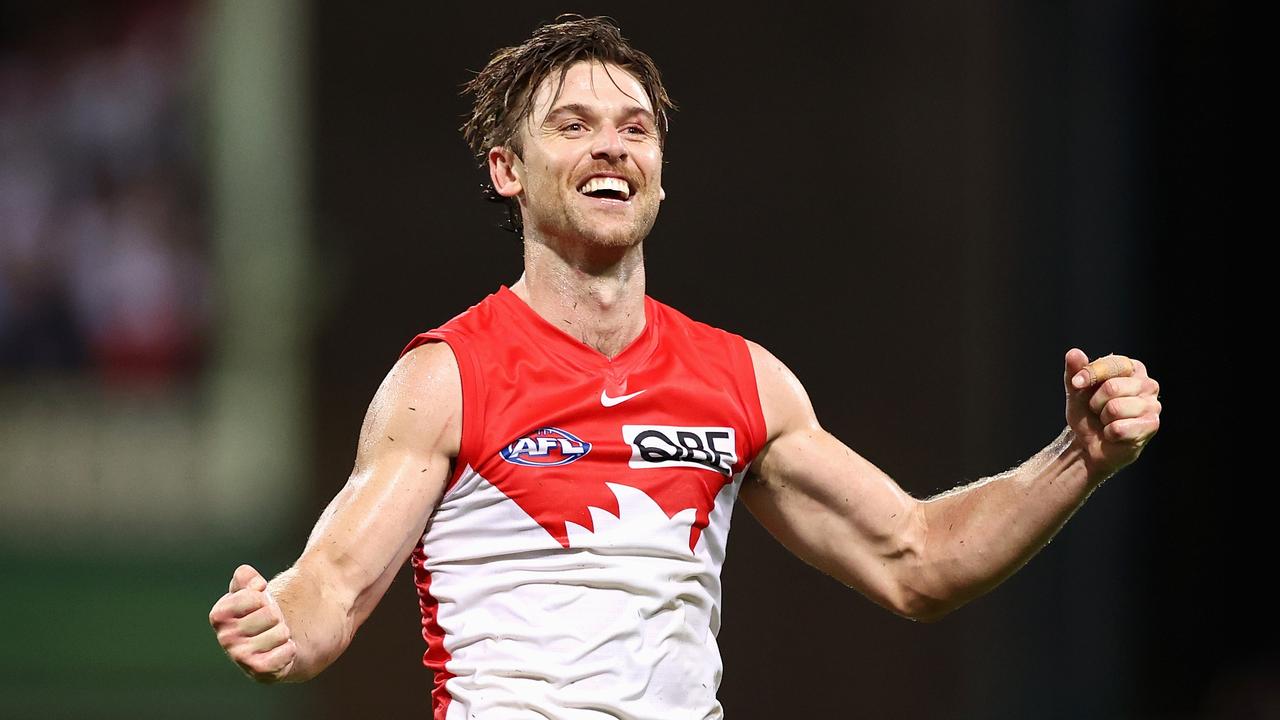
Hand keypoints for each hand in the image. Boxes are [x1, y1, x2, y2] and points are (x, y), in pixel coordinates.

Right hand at [208, 564, 296, 682]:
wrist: (276, 639)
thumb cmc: (261, 610)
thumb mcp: (251, 587)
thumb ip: (246, 576)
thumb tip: (257, 584)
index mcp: (220, 614)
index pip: (253, 597)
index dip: (264, 597)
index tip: (261, 602)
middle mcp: (226, 637)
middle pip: (270, 615)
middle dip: (277, 615)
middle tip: (271, 621)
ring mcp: (240, 656)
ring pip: (280, 634)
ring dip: (284, 632)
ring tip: (277, 634)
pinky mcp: (258, 671)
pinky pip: (283, 654)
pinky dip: (289, 649)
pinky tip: (283, 649)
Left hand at [1064, 348, 1160, 479]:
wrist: (1088, 443)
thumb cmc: (1087, 413)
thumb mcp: (1076, 389)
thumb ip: (1075, 369)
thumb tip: (1074, 352)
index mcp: (1132, 368)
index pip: (1111, 364)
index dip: (1089, 375)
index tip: (1077, 383)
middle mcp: (1148, 384)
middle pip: (1112, 387)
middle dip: (1096, 402)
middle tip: (1098, 410)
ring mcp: (1153, 406)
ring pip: (1115, 408)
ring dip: (1103, 418)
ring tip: (1108, 421)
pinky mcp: (1151, 426)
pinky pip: (1119, 428)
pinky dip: (1109, 433)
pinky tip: (1114, 434)